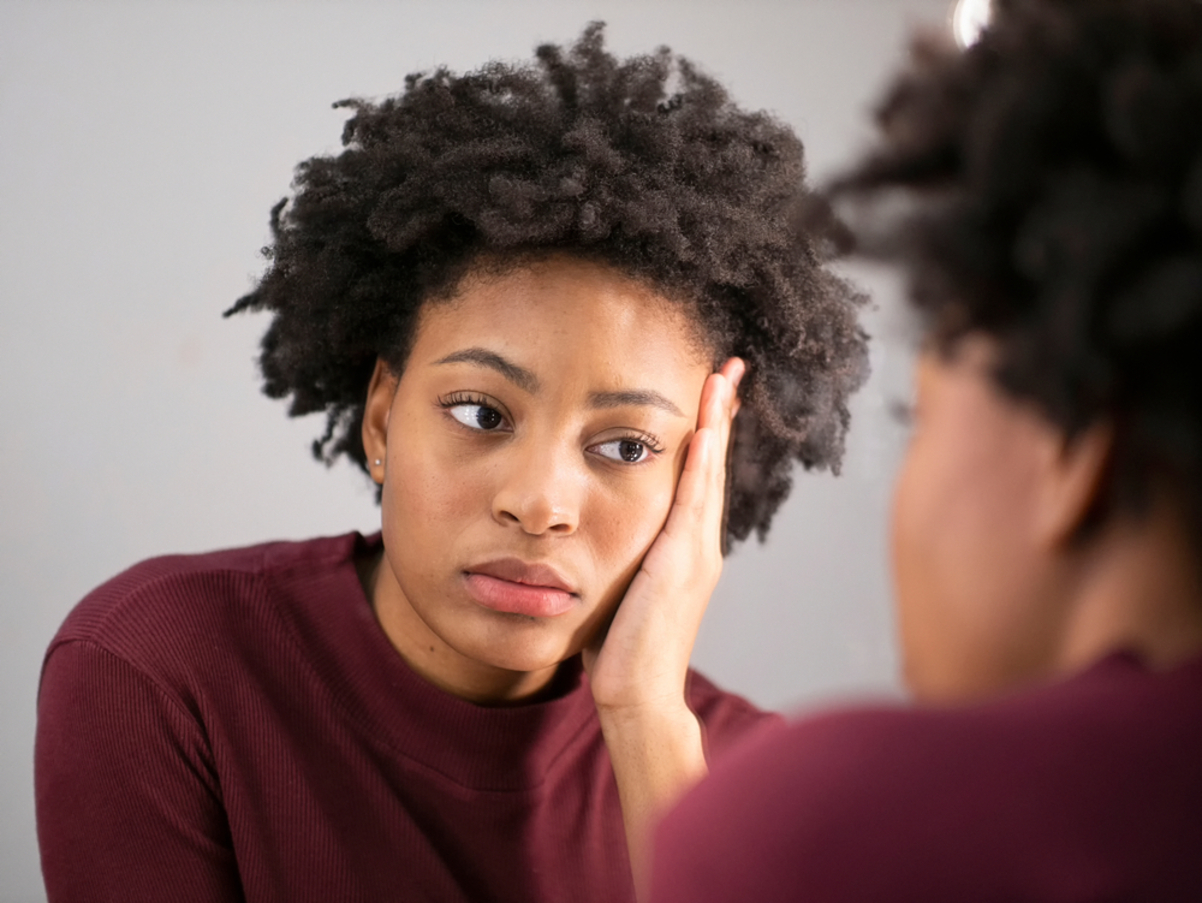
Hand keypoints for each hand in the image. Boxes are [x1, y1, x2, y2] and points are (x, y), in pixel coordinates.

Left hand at [583, 356, 743, 713]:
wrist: (637, 698)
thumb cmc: (621, 650)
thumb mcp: (620, 589)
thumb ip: (621, 556)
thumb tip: (596, 529)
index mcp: (684, 549)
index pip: (696, 478)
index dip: (705, 434)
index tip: (708, 393)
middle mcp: (698, 545)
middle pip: (712, 466)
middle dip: (719, 415)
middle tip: (728, 368)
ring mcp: (695, 554)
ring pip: (708, 474)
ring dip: (714, 424)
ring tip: (721, 379)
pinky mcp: (681, 564)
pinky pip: (693, 501)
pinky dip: (702, 462)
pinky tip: (703, 428)